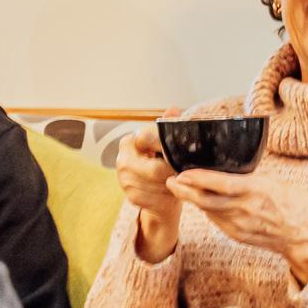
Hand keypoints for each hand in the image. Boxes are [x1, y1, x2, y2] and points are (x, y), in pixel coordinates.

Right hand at [115, 111, 181, 262]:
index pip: (148, 140)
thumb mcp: (167, 145)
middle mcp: (122, 160)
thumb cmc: (164, 164)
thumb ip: (169, 127)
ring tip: (179, 181)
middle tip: (186, 171)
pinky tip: (172, 192)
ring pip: (158, 186)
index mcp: (129, 142)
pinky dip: (168, 197)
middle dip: (173, 172)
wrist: (159, 195)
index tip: (181, 153)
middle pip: (155, 169)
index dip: (168, 148)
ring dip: (173, 185)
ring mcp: (124, 180)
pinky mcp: (131, 197)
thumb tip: (173, 108)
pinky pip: (156, 199)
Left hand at [166, 169, 307, 281]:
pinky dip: (207, 209)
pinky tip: (200, 201)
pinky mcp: (237, 235)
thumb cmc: (293, 205)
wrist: (303, 237)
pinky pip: (216, 219)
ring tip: (179, 187)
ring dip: (192, 199)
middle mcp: (244, 210)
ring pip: (208, 210)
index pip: (221, 184)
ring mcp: (239, 225)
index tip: (182, 173)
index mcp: (256, 191)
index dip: (199, 179)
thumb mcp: (273, 183)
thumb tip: (227, 169)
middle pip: (206, 200)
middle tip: (170, 180)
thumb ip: (249, 179)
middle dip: (185, 190)